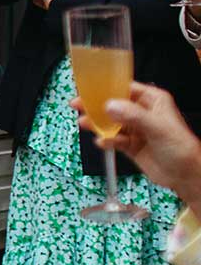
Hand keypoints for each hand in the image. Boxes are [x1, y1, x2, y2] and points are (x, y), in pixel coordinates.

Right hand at [76, 82, 200, 204]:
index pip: (126, 89)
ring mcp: (136, 130)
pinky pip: (114, 139)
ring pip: (111, 123)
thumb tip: (108, 105)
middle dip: (96, 106)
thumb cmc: (179, 147)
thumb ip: (133, 116)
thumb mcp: (158, 128)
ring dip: (98, 124)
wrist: (185, 176)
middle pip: (114, 105)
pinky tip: (102, 142)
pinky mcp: (131, 145)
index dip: (107, 88)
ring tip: (84, 124)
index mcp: (152, 101)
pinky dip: (106, 140)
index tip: (88, 89)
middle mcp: (142, 113)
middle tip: (78, 106)